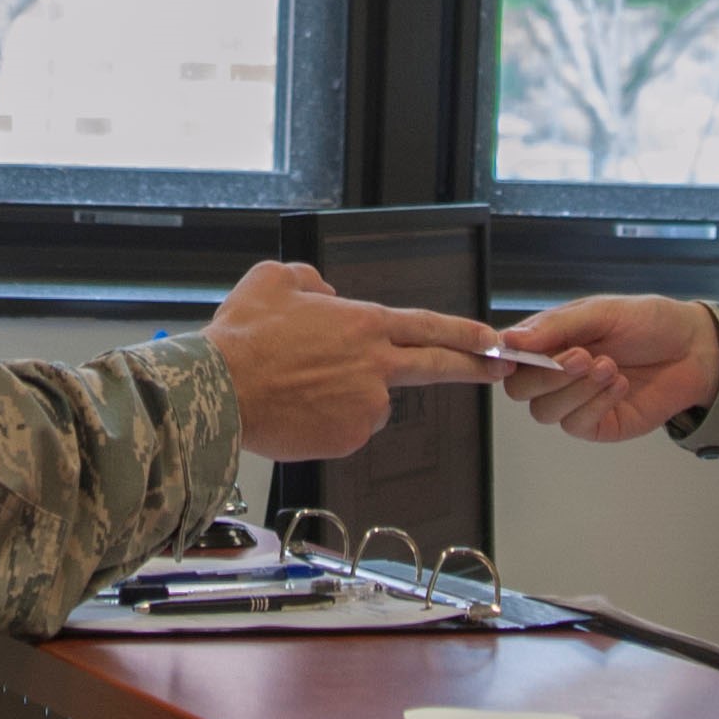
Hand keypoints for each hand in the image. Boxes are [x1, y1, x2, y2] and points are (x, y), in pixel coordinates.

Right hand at [206, 261, 498, 460]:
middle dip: (476, 367)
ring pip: (373, 402)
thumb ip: (310, 281)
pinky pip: (348, 429)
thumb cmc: (242, 339)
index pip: (429, 326)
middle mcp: (375, 366)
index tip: (493, 339)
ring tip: (301, 387)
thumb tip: (325, 294)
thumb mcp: (273, 280)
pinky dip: (330, 422)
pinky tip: (299, 410)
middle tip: (499, 370)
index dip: (466, 333)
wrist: (219, 390)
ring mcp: (366, 406)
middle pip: (438, 366)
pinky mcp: (348, 438)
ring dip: (350, 397)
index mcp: (363, 324)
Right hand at [496, 296, 718, 443]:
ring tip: (610, 366)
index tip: (518, 352)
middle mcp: (555, 374)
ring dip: (576, 389)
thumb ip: (556, 326)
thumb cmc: (648, 322)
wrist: (694, 348)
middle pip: (519, 390)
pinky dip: (596, 403)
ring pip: (544, 412)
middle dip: (546, 375)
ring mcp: (575, 402)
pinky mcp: (598, 424)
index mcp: (548, 340)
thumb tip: (510, 340)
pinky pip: (577, 425)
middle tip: (583, 355)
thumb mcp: (602, 312)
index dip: (504, 357)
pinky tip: (619, 384)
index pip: (508, 355)